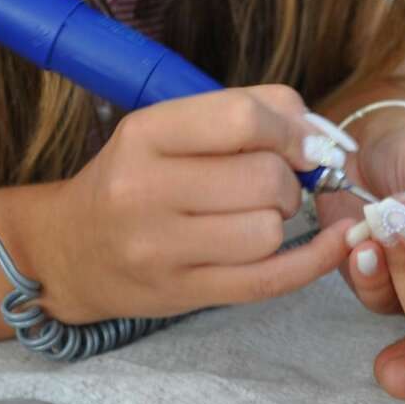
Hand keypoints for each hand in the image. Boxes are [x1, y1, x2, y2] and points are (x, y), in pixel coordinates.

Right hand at [34, 86, 353, 322]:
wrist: (70, 251)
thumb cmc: (135, 178)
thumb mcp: (170, 128)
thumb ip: (249, 110)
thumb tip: (319, 132)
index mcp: (144, 133)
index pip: (241, 119)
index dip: (290, 130)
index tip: (304, 144)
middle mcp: (144, 190)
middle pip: (264, 179)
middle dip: (288, 180)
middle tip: (273, 185)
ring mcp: (158, 249)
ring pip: (269, 231)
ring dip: (281, 221)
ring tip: (259, 215)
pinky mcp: (180, 293)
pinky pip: (269, 280)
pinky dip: (314, 260)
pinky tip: (335, 243)